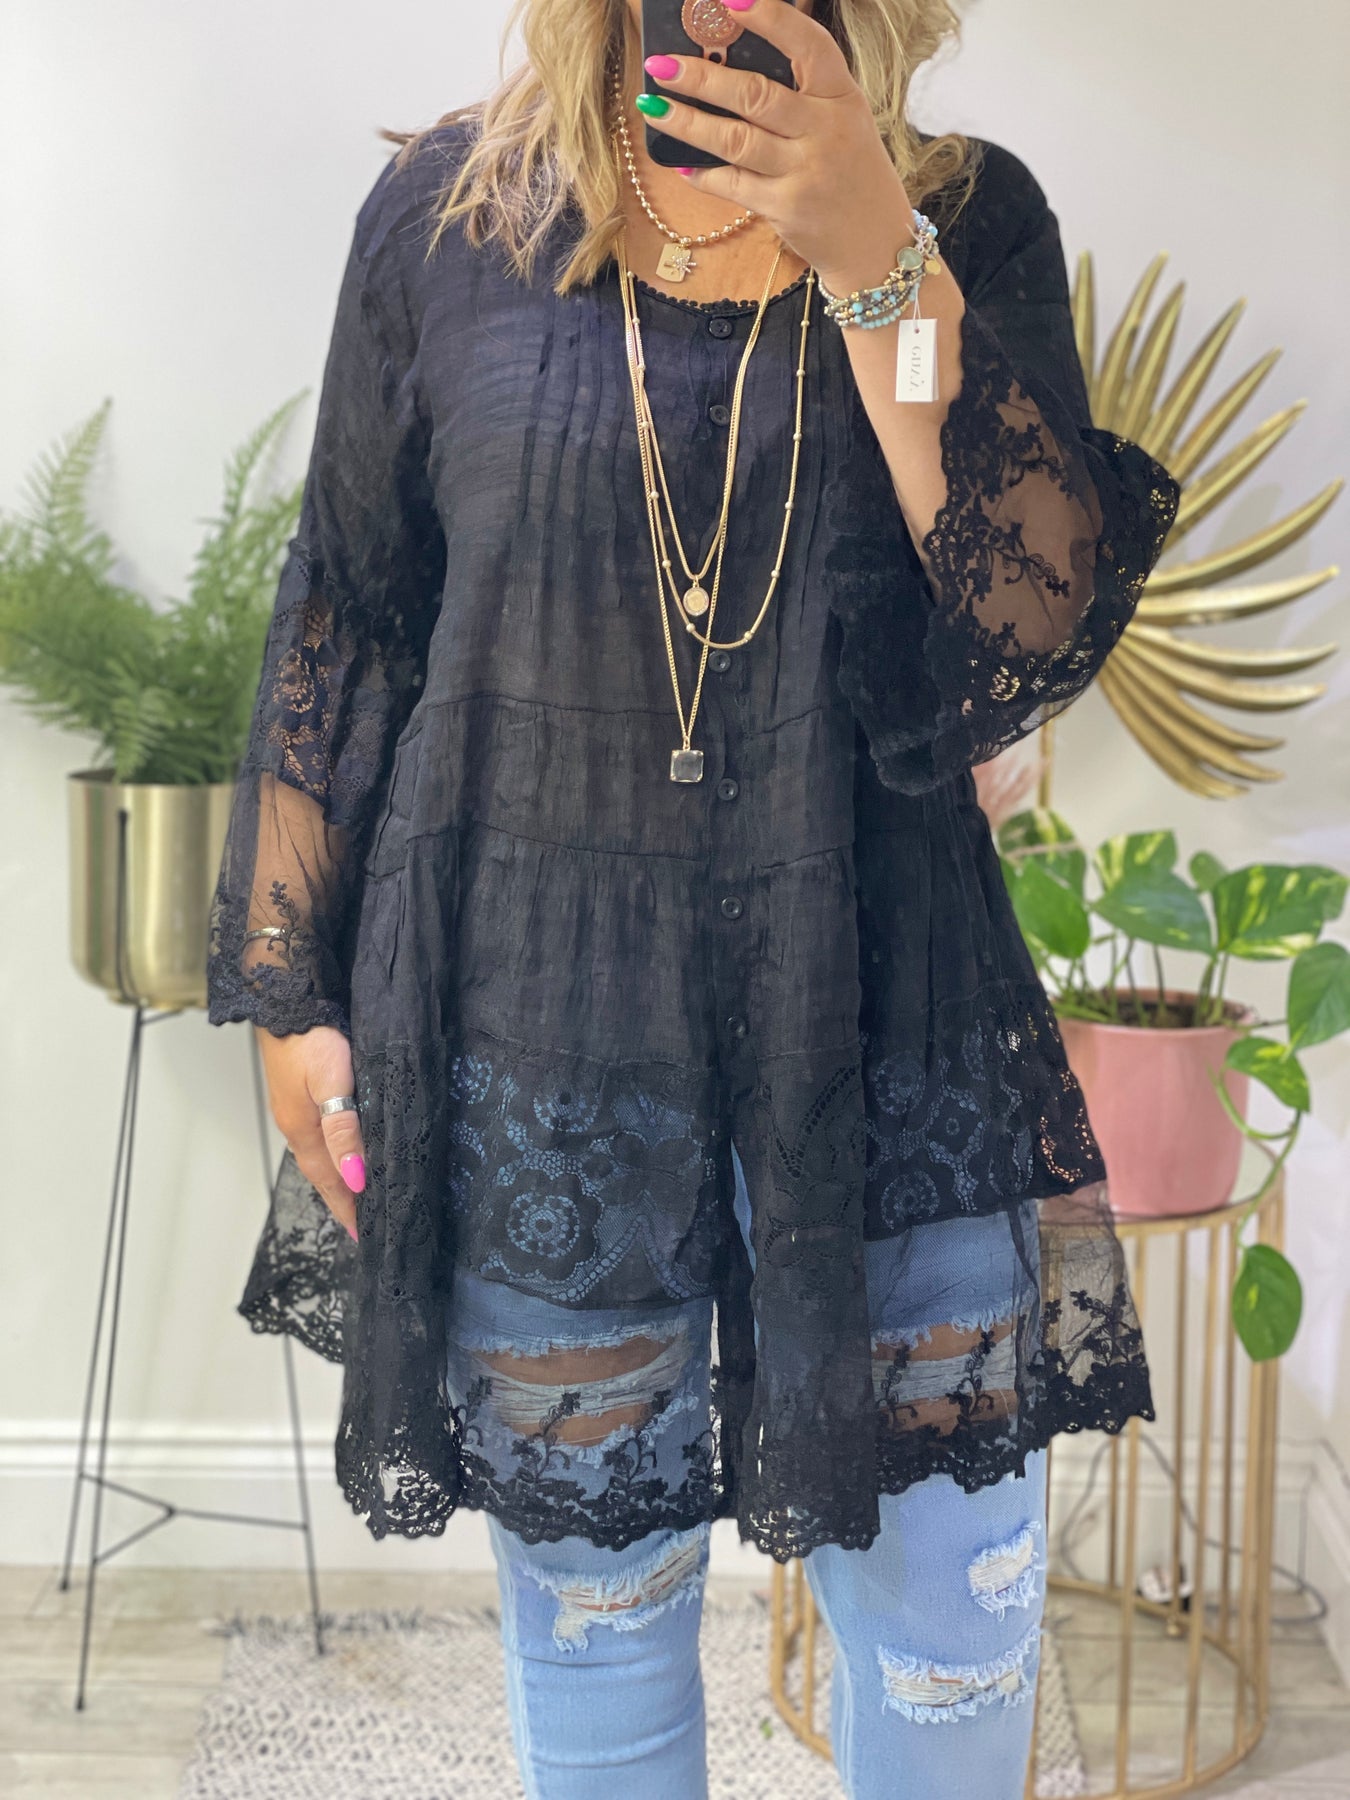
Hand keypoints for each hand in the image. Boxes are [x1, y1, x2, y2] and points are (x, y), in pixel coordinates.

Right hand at [254, 1023, 364, 1239]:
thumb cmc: (310, 1040)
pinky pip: (320, 1135)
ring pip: (322, 1155)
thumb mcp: (331, 1084)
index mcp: (304, 1131)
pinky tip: (343, 1151)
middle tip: (365, 1223)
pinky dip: (334, 1153)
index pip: (330, 1182)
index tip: (363, 1235)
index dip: (347, 1208)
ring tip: (357, 1195)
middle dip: (344, 1199)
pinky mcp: (299, 1093)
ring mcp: (295, 1110)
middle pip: (324, 1173)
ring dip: (339, 1177)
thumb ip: (343, 1130)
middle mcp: (297, 1126)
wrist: (285, 1000)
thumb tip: (356, 1179)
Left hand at [637, 0, 913, 291]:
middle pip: (754, 95)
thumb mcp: (844, 118)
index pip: (807, 45)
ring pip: (734, 140)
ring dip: (687, 122)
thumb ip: (802, 91)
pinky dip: (702, 173)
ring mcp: (804, 172)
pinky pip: (732, 185)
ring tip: (652, 105)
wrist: (876, 243)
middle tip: (661, 65)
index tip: (730, 1)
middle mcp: (825, 131)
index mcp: (842, 96)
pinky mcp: (785, 208)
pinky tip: (678, 161)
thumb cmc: (852, 170)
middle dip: (701, 78)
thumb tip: (734, 60)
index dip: (769, 18)